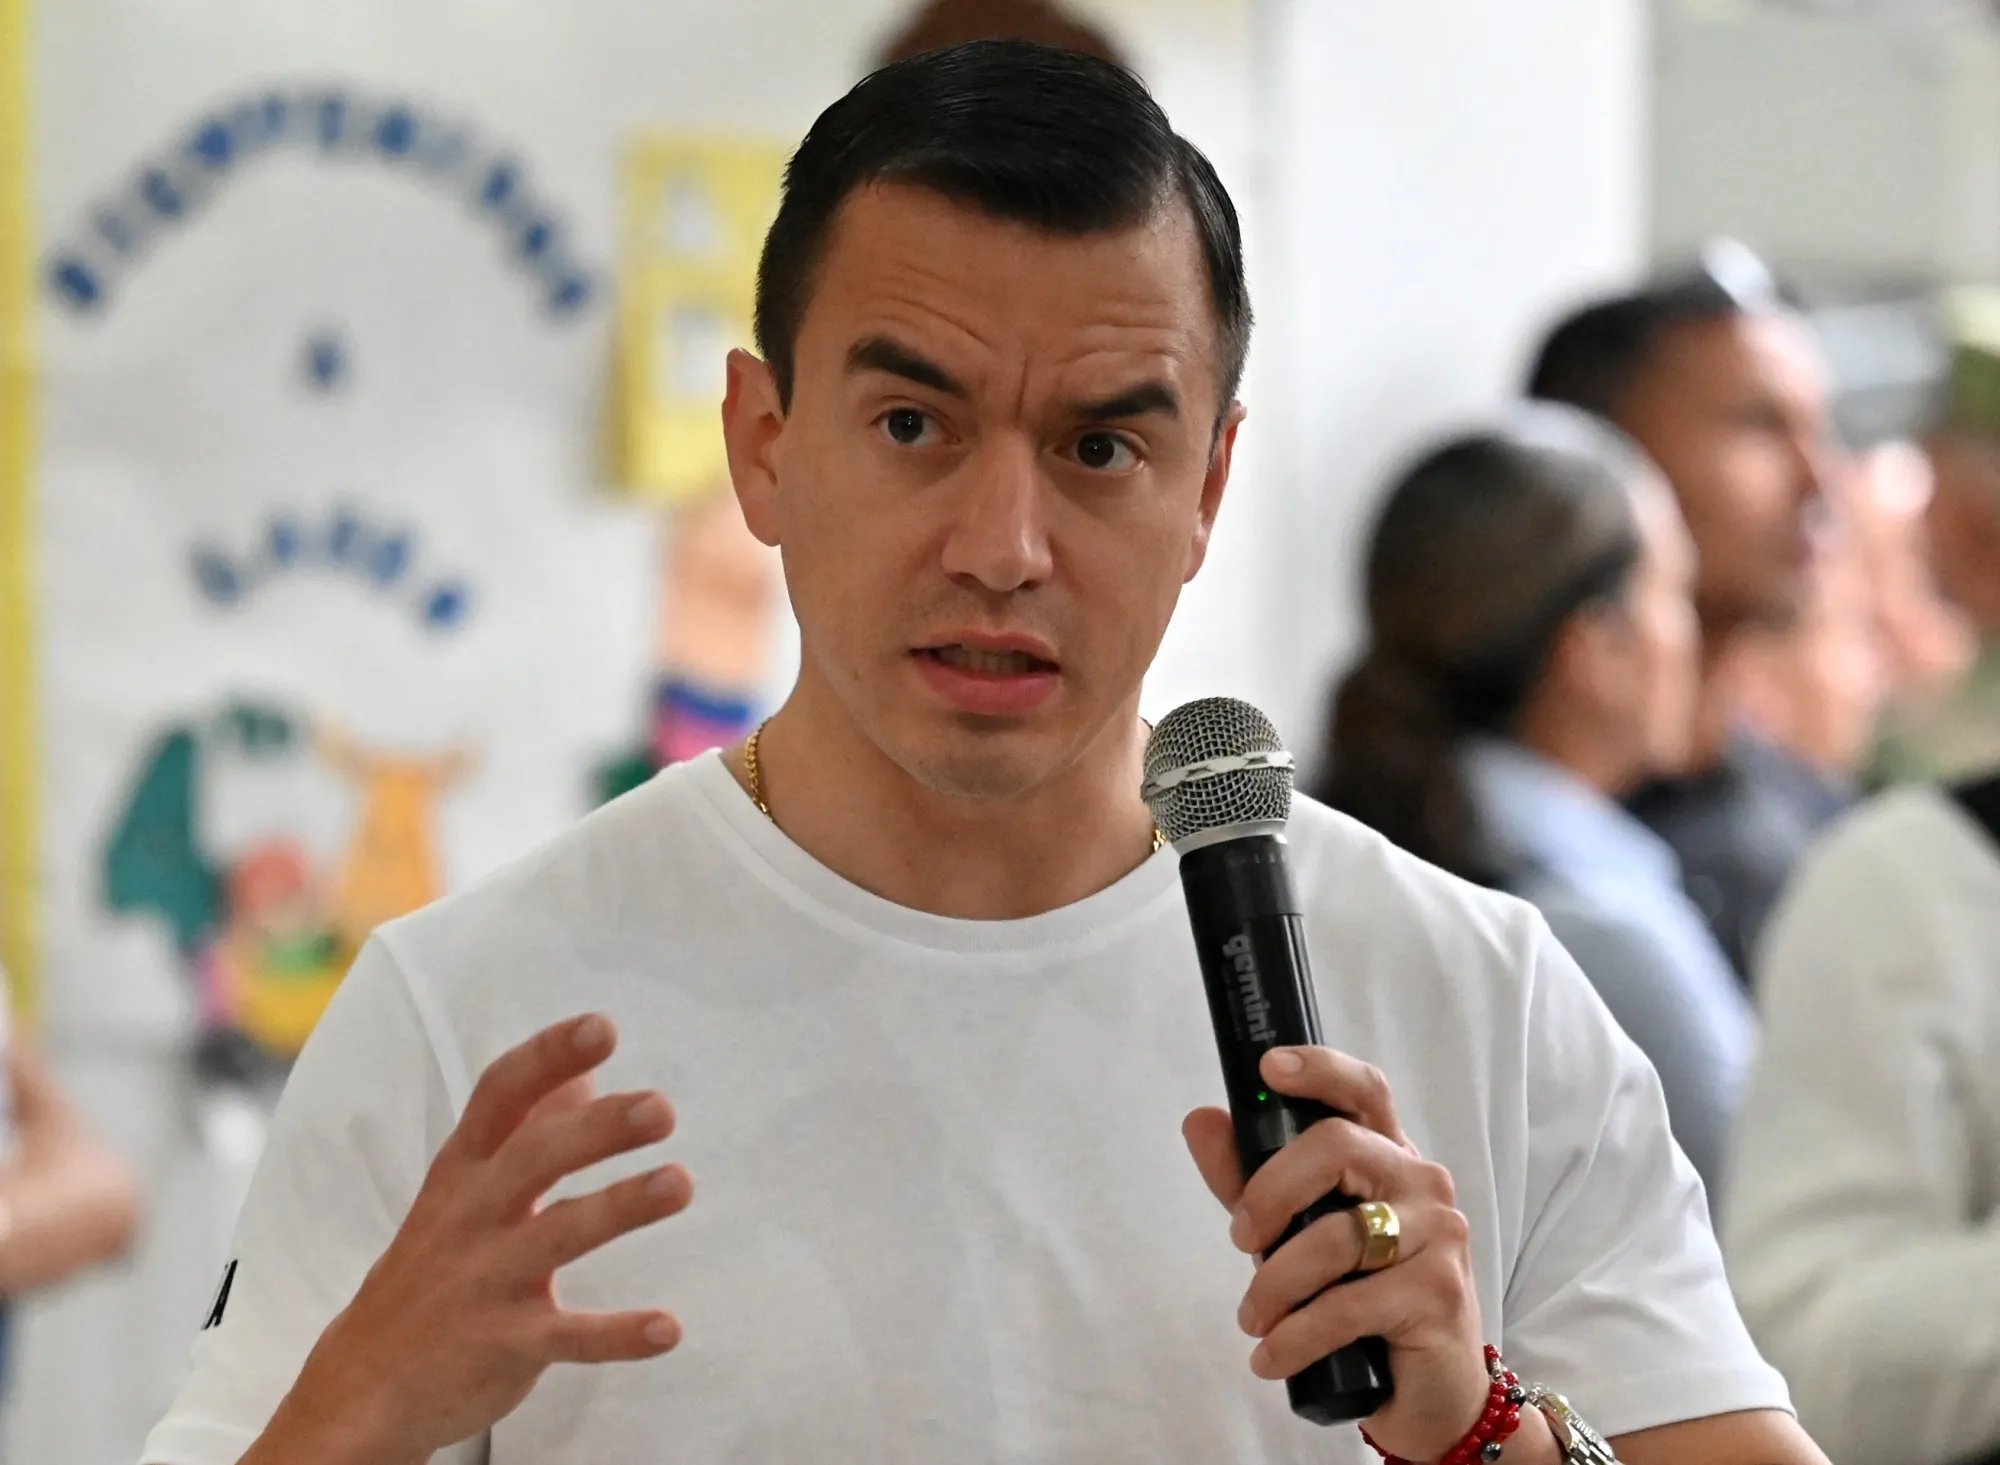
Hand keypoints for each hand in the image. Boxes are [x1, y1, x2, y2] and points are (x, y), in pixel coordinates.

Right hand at [264, 1014, 692, 1462]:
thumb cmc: (433, 1269)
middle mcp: (472, 1216)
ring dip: (621, 1207)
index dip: (548, 1058)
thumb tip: (582, 1074)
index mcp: (464, 1170)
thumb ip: (524, 1131)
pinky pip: (567, 1337)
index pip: (500, 1096)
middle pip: (535, 1157)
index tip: (601, 1027)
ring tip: (681, 1183)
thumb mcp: (465, 1190)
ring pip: (558, 1235)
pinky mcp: (502, 1346)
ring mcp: (485, 1281)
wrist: (361, 1387)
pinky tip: (669, 1328)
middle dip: (597, 1129)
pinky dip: (617, 1335)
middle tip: (662, 1108)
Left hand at [1183, 1046, 1492, 1461]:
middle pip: (1336, 1146)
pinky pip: (1345, 1307)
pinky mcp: (1439, 1294)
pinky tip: (1272, 1357)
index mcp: (1388, 1155)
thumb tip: (1200, 1121)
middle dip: (1269, 1193)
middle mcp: (1423, 1182)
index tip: (1268, 1069)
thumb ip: (1249, 1179)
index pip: (1364, 1090)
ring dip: (1274, 1286)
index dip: (1320, 1069)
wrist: (1428, 1392)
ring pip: (1334, 1237)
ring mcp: (1440, 1235)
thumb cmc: (1359, 1300)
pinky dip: (1293, 1337)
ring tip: (1255, 1320)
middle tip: (1240, 1239)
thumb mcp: (1295, 1234)